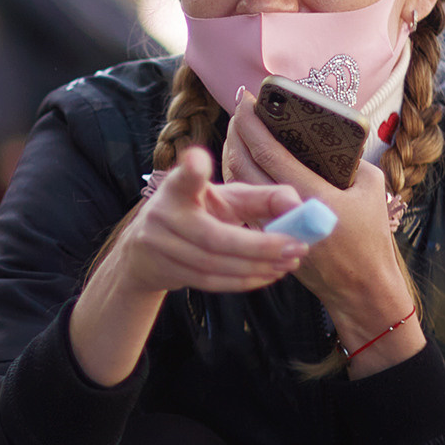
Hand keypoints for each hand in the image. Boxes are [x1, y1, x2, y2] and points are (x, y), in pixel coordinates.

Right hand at [68, 144, 302, 385]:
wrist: (146, 252)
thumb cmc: (197, 215)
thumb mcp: (226, 199)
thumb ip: (263, 199)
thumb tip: (299, 205)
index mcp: (178, 187)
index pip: (183, 176)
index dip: (190, 169)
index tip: (197, 161)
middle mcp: (163, 214)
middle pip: (213, 237)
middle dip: (260, 246)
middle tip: (297, 246)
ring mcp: (158, 245)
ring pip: (214, 265)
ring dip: (257, 267)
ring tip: (289, 262)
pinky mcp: (163, 271)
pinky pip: (209, 282)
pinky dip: (243, 281)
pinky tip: (268, 274)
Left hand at [224, 91, 419, 374]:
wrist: (360, 285)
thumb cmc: (370, 234)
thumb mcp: (370, 186)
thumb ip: (349, 158)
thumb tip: (327, 137)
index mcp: (310, 193)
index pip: (267, 151)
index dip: (252, 123)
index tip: (247, 99)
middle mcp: (283, 209)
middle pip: (243, 163)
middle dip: (236, 131)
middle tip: (240, 109)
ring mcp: (271, 224)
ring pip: (237, 182)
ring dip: (233, 152)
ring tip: (239, 129)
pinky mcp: (267, 236)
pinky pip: (243, 199)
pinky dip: (239, 176)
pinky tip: (244, 161)